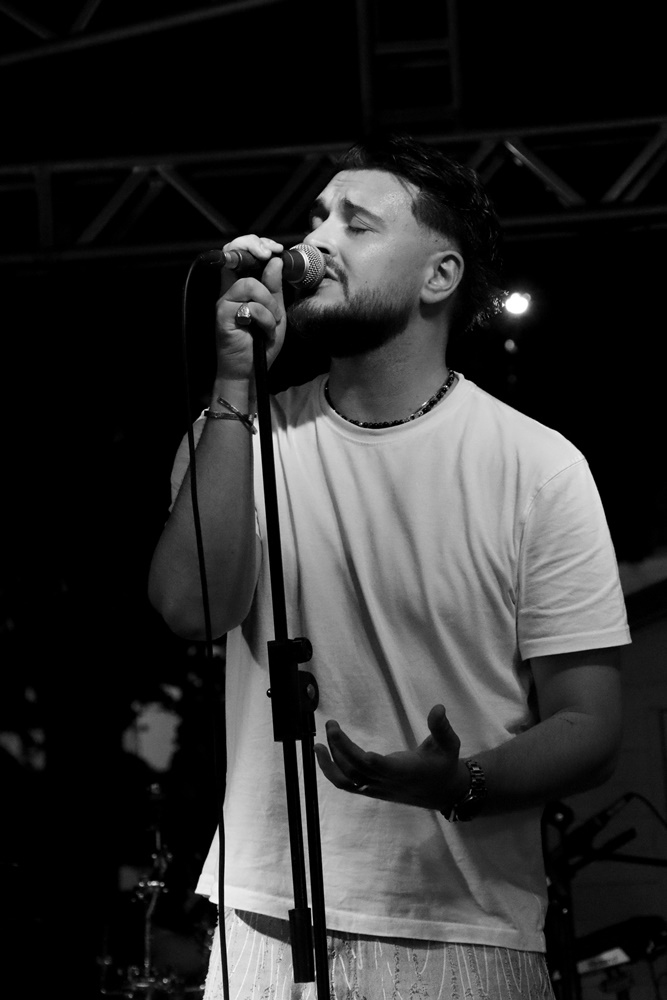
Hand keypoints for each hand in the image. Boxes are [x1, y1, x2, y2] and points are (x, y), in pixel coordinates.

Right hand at [214, 235, 286, 380]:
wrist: (250, 372)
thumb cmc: (260, 344)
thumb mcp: (276, 313)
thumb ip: (275, 289)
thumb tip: (275, 261)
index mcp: (240, 288)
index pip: (239, 254)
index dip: (253, 243)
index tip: (274, 249)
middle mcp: (229, 291)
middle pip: (236, 254)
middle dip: (256, 248)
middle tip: (272, 254)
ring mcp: (224, 303)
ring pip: (250, 284)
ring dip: (269, 302)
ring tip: (272, 321)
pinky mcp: (223, 315)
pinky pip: (250, 305)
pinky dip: (264, 318)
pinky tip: (264, 330)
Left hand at [314, 704, 466, 810]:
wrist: (441, 792)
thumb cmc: (444, 765)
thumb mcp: (449, 745)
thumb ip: (442, 727)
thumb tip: (439, 708)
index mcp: (407, 772)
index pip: (386, 769)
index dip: (373, 762)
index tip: (362, 751)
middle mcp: (389, 782)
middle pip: (359, 770)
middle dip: (342, 748)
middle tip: (331, 724)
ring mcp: (378, 788)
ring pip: (348, 780)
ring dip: (331, 762)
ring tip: (318, 744)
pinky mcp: (371, 789)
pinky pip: (346, 784)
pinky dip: (331, 771)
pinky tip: (322, 754)